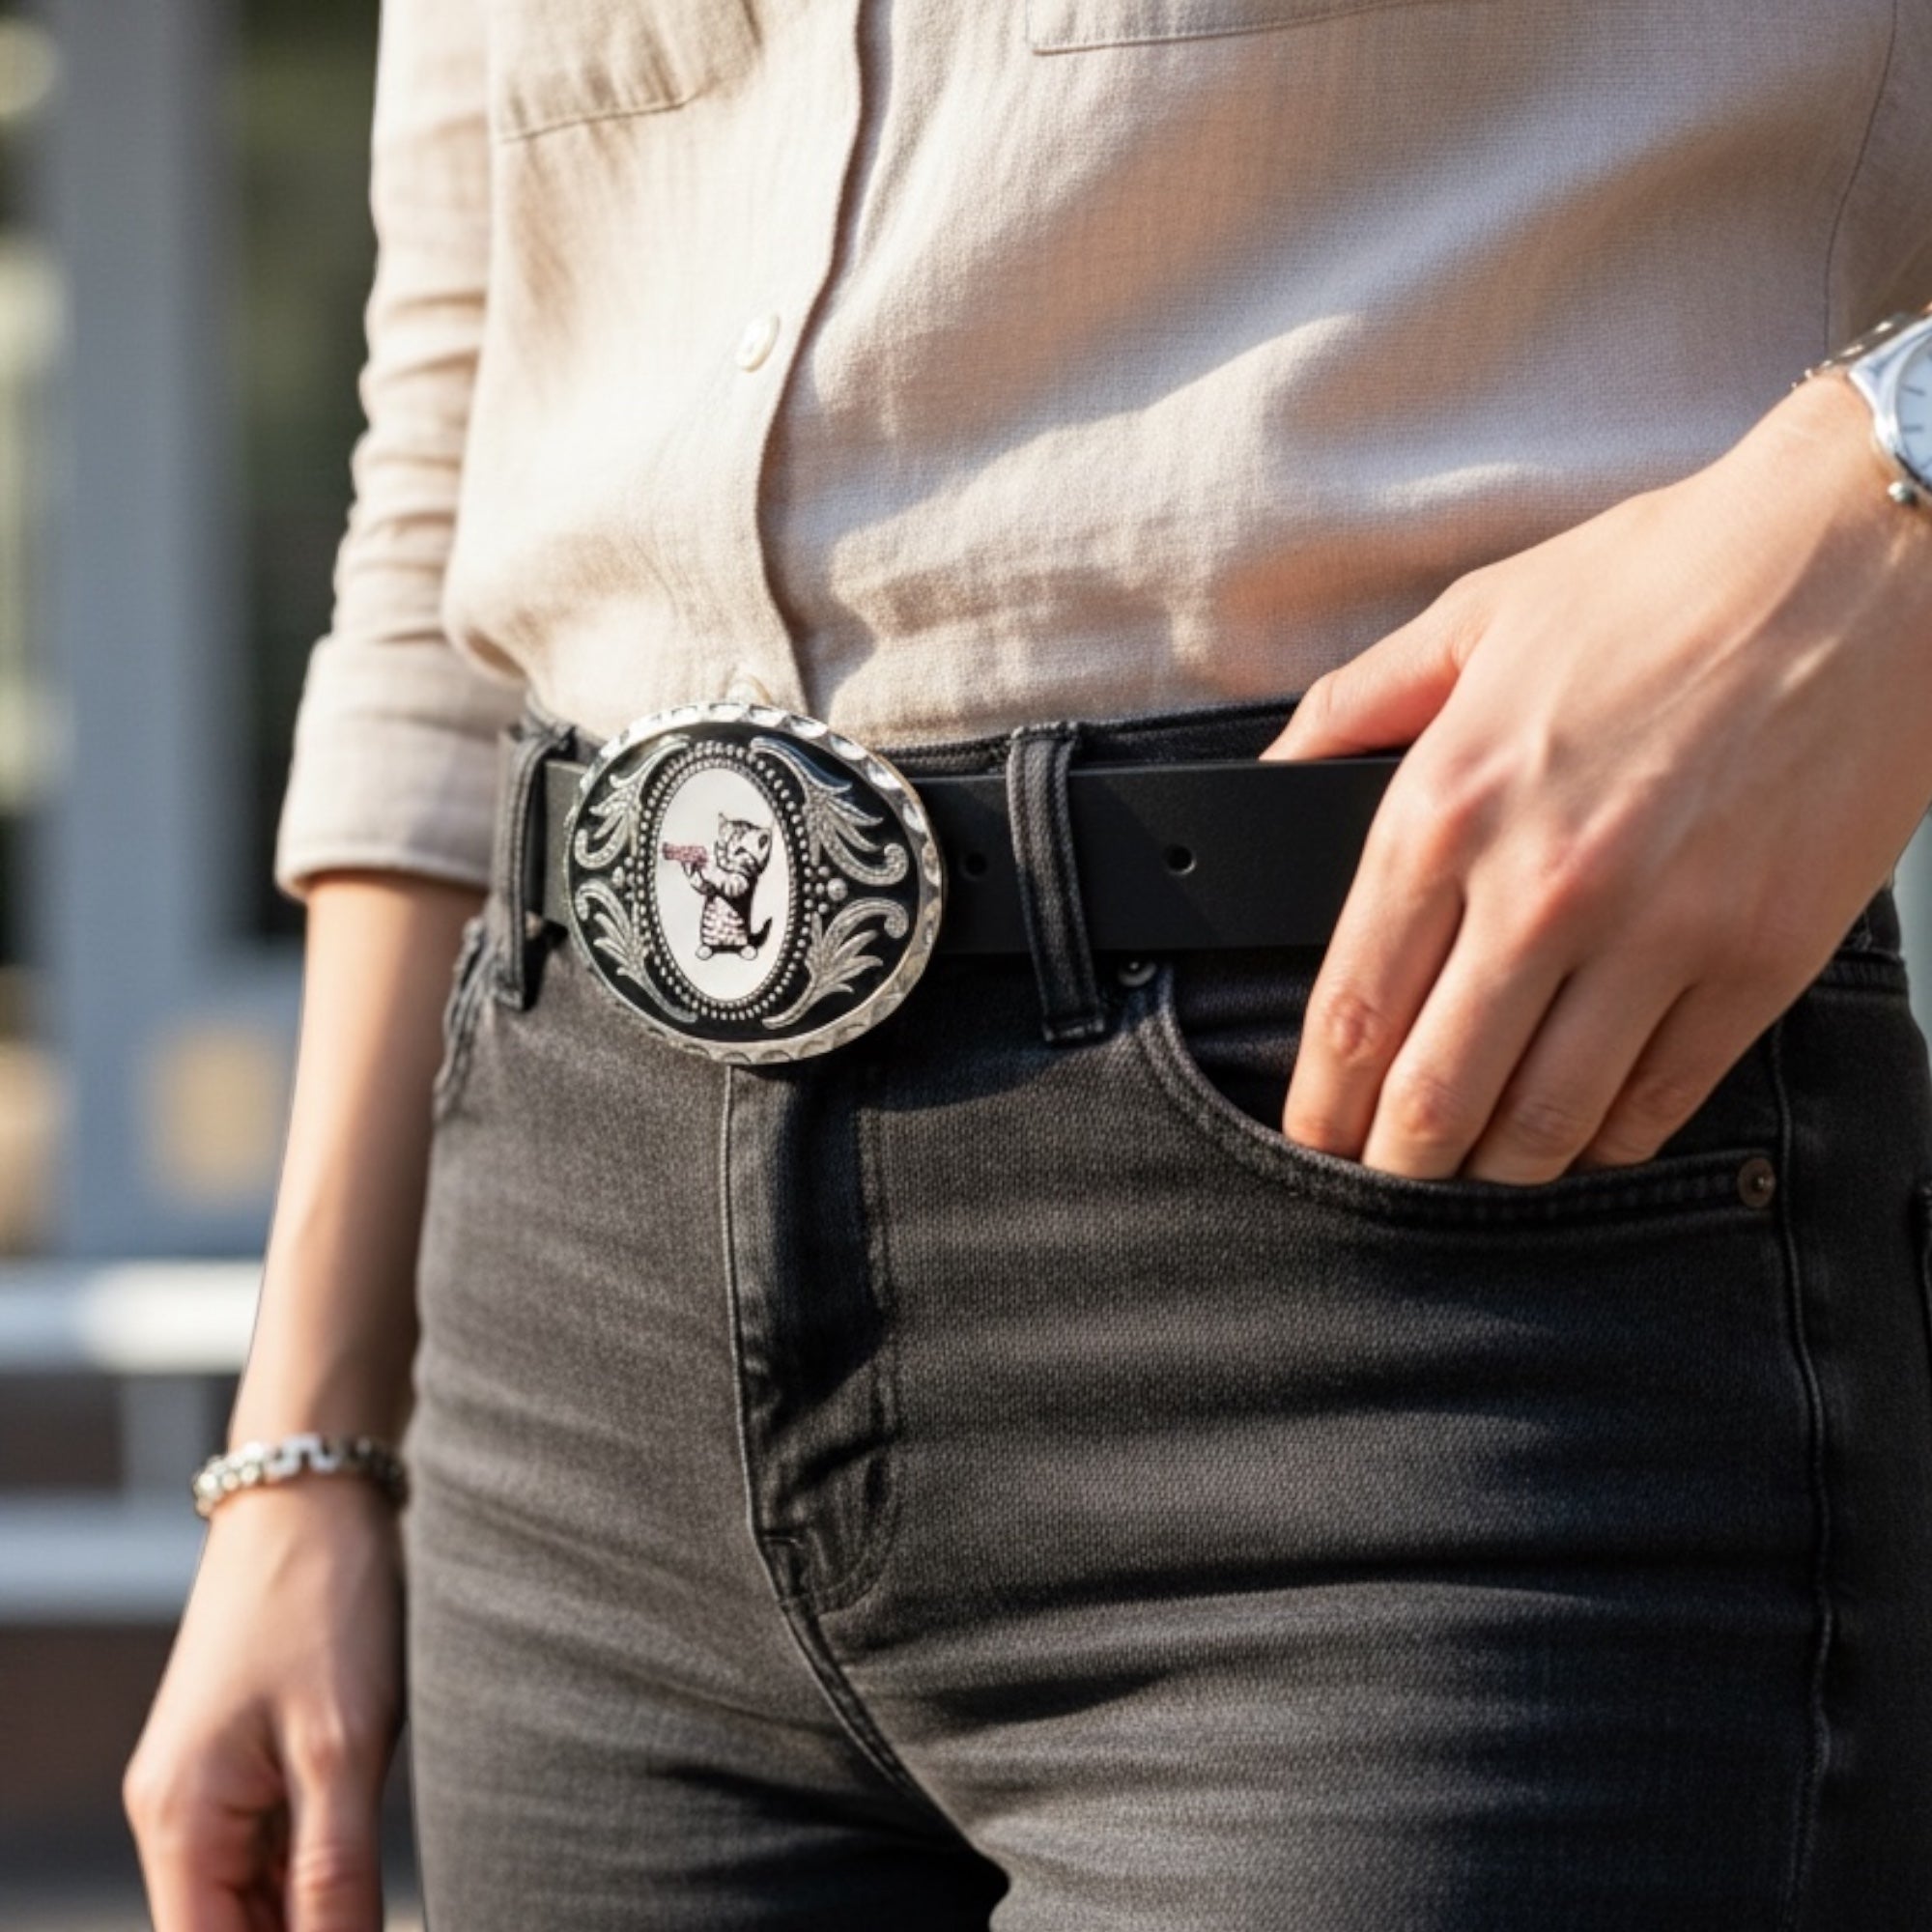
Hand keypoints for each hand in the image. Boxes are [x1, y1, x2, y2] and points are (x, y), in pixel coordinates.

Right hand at [124, 1479, 403, 1931]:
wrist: (316, 1491)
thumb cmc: (324, 1600)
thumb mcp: (342, 1746)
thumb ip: (334, 1874)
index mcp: (181, 1821)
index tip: (364, 1929)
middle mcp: (180, 1813)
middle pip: (234, 1929)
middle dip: (309, 1928)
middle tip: (384, 1902)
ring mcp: (213, 1782)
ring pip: (259, 1893)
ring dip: (319, 1900)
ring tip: (380, 1865)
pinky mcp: (251, 1752)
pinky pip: (279, 1842)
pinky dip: (322, 1856)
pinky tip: (375, 1841)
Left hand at [1264, 373, 1931, 1182]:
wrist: (1858, 556)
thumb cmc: (1662, 580)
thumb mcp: (1471, 619)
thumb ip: (1352, 707)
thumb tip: (1268, 776)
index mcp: (1447, 808)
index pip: (1352, 1010)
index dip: (1318, 1102)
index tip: (1311, 1134)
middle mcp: (1541, 888)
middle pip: (1434, 1093)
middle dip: (1393, 1161)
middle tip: (1382, 1178)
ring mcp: (1658, 933)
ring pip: (1547, 1120)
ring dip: (1498, 1167)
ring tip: (1477, 1167)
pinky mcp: (1760, 958)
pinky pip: (1664, 1096)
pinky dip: (1614, 1136)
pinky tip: (1589, 1131)